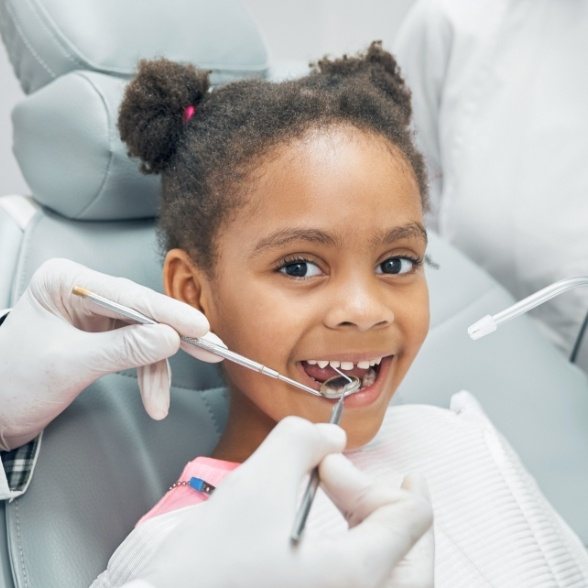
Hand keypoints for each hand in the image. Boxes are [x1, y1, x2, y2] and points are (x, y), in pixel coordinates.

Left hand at [0, 258, 223, 449]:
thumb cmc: (13, 384)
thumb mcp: (70, 365)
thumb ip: (123, 349)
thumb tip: (170, 339)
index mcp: (66, 282)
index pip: (128, 295)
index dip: (168, 313)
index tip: (200, 327)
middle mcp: (83, 291)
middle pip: (142, 311)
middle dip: (173, 337)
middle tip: (210, 349)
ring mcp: (94, 314)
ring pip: (144, 334)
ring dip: (157, 368)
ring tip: (161, 399)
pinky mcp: (101, 335)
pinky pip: (136, 350)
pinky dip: (147, 374)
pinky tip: (153, 398)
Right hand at [129, 417, 432, 587]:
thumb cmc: (210, 567)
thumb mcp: (256, 485)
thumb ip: (301, 442)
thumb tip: (332, 441)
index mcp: (357, 575)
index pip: (413, 520)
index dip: (381, 477)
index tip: (336, 465)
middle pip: (410, 551)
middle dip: (379, 502)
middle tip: (340, 478)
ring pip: (388, 570)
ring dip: (370, 526)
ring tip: (336, 498)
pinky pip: (359, 580)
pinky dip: (356, 549)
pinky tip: (323, 530)